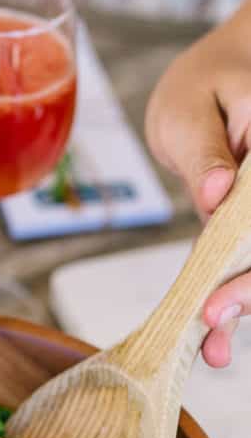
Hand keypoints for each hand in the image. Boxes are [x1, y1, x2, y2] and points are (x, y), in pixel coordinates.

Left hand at [146, 6, 250, 367]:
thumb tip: (217, 194)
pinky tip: (214, 340)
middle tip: (212, 322)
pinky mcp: (249, 232)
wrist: (211, 85)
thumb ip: (205, 152)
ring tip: (214, 352)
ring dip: (243, 308)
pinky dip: (232, 299)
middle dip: (250, 293)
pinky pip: (243, 267)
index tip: (218, 300)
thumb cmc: (202, 87)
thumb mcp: (191, 109)